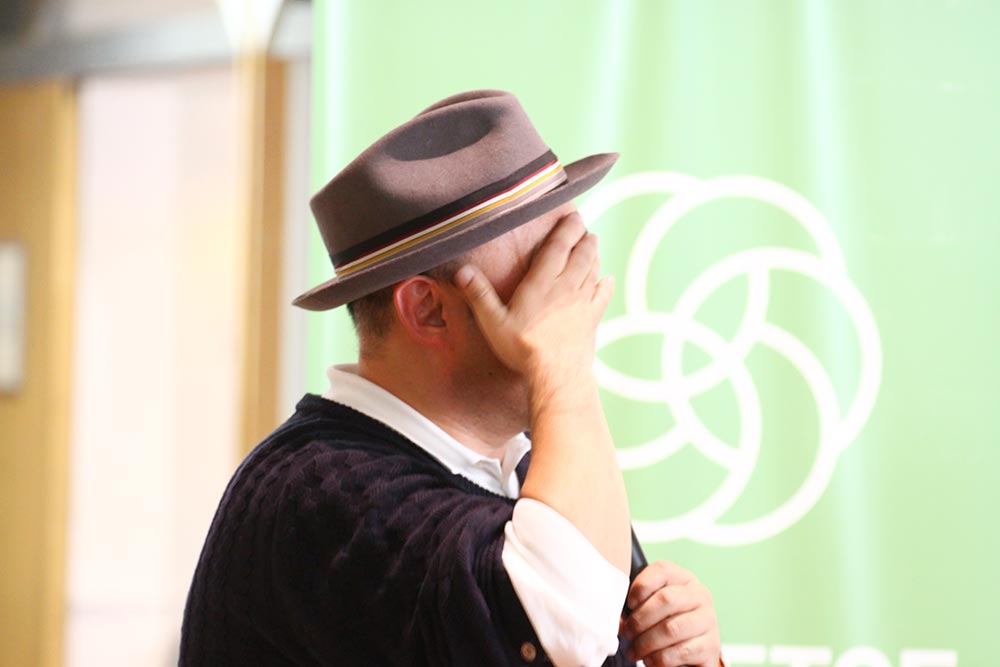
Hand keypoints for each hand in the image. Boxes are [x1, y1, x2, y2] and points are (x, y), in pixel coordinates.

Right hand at [454, 212, 613, 388]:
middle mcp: (566, 288)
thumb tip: (462, 270)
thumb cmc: (523, 348)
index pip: (557, 248)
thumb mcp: (493, 322)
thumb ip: (479, 295)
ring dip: (594, 255)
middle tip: (584, 226)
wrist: (557, 376)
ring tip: (593, 243)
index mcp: (543, 283)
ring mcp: (582, 304)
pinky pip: (601, 296)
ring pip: (592, 271)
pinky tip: (607, 279)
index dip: (565, 230)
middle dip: (582, 238)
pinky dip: (604, 284)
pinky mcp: (591, 320)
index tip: (572, 216)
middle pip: (580, 255)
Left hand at [621, 561, 720, 666]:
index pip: (662, 571)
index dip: (641, 587)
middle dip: (640, 619)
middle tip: (627, 633)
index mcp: (683, 579)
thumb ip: (639, 605)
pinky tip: (650, 659)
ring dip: (646, 642)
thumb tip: (620, 621)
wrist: (696, 648)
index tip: (628, 605)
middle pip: (666, 599)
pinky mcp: (710, 645)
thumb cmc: (669, 621)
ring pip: (671, 628)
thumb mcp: (656, 605)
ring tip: (635, 650)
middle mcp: (699, 595)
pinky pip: (680, 651)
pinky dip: (659, 658)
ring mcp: (708, 620)